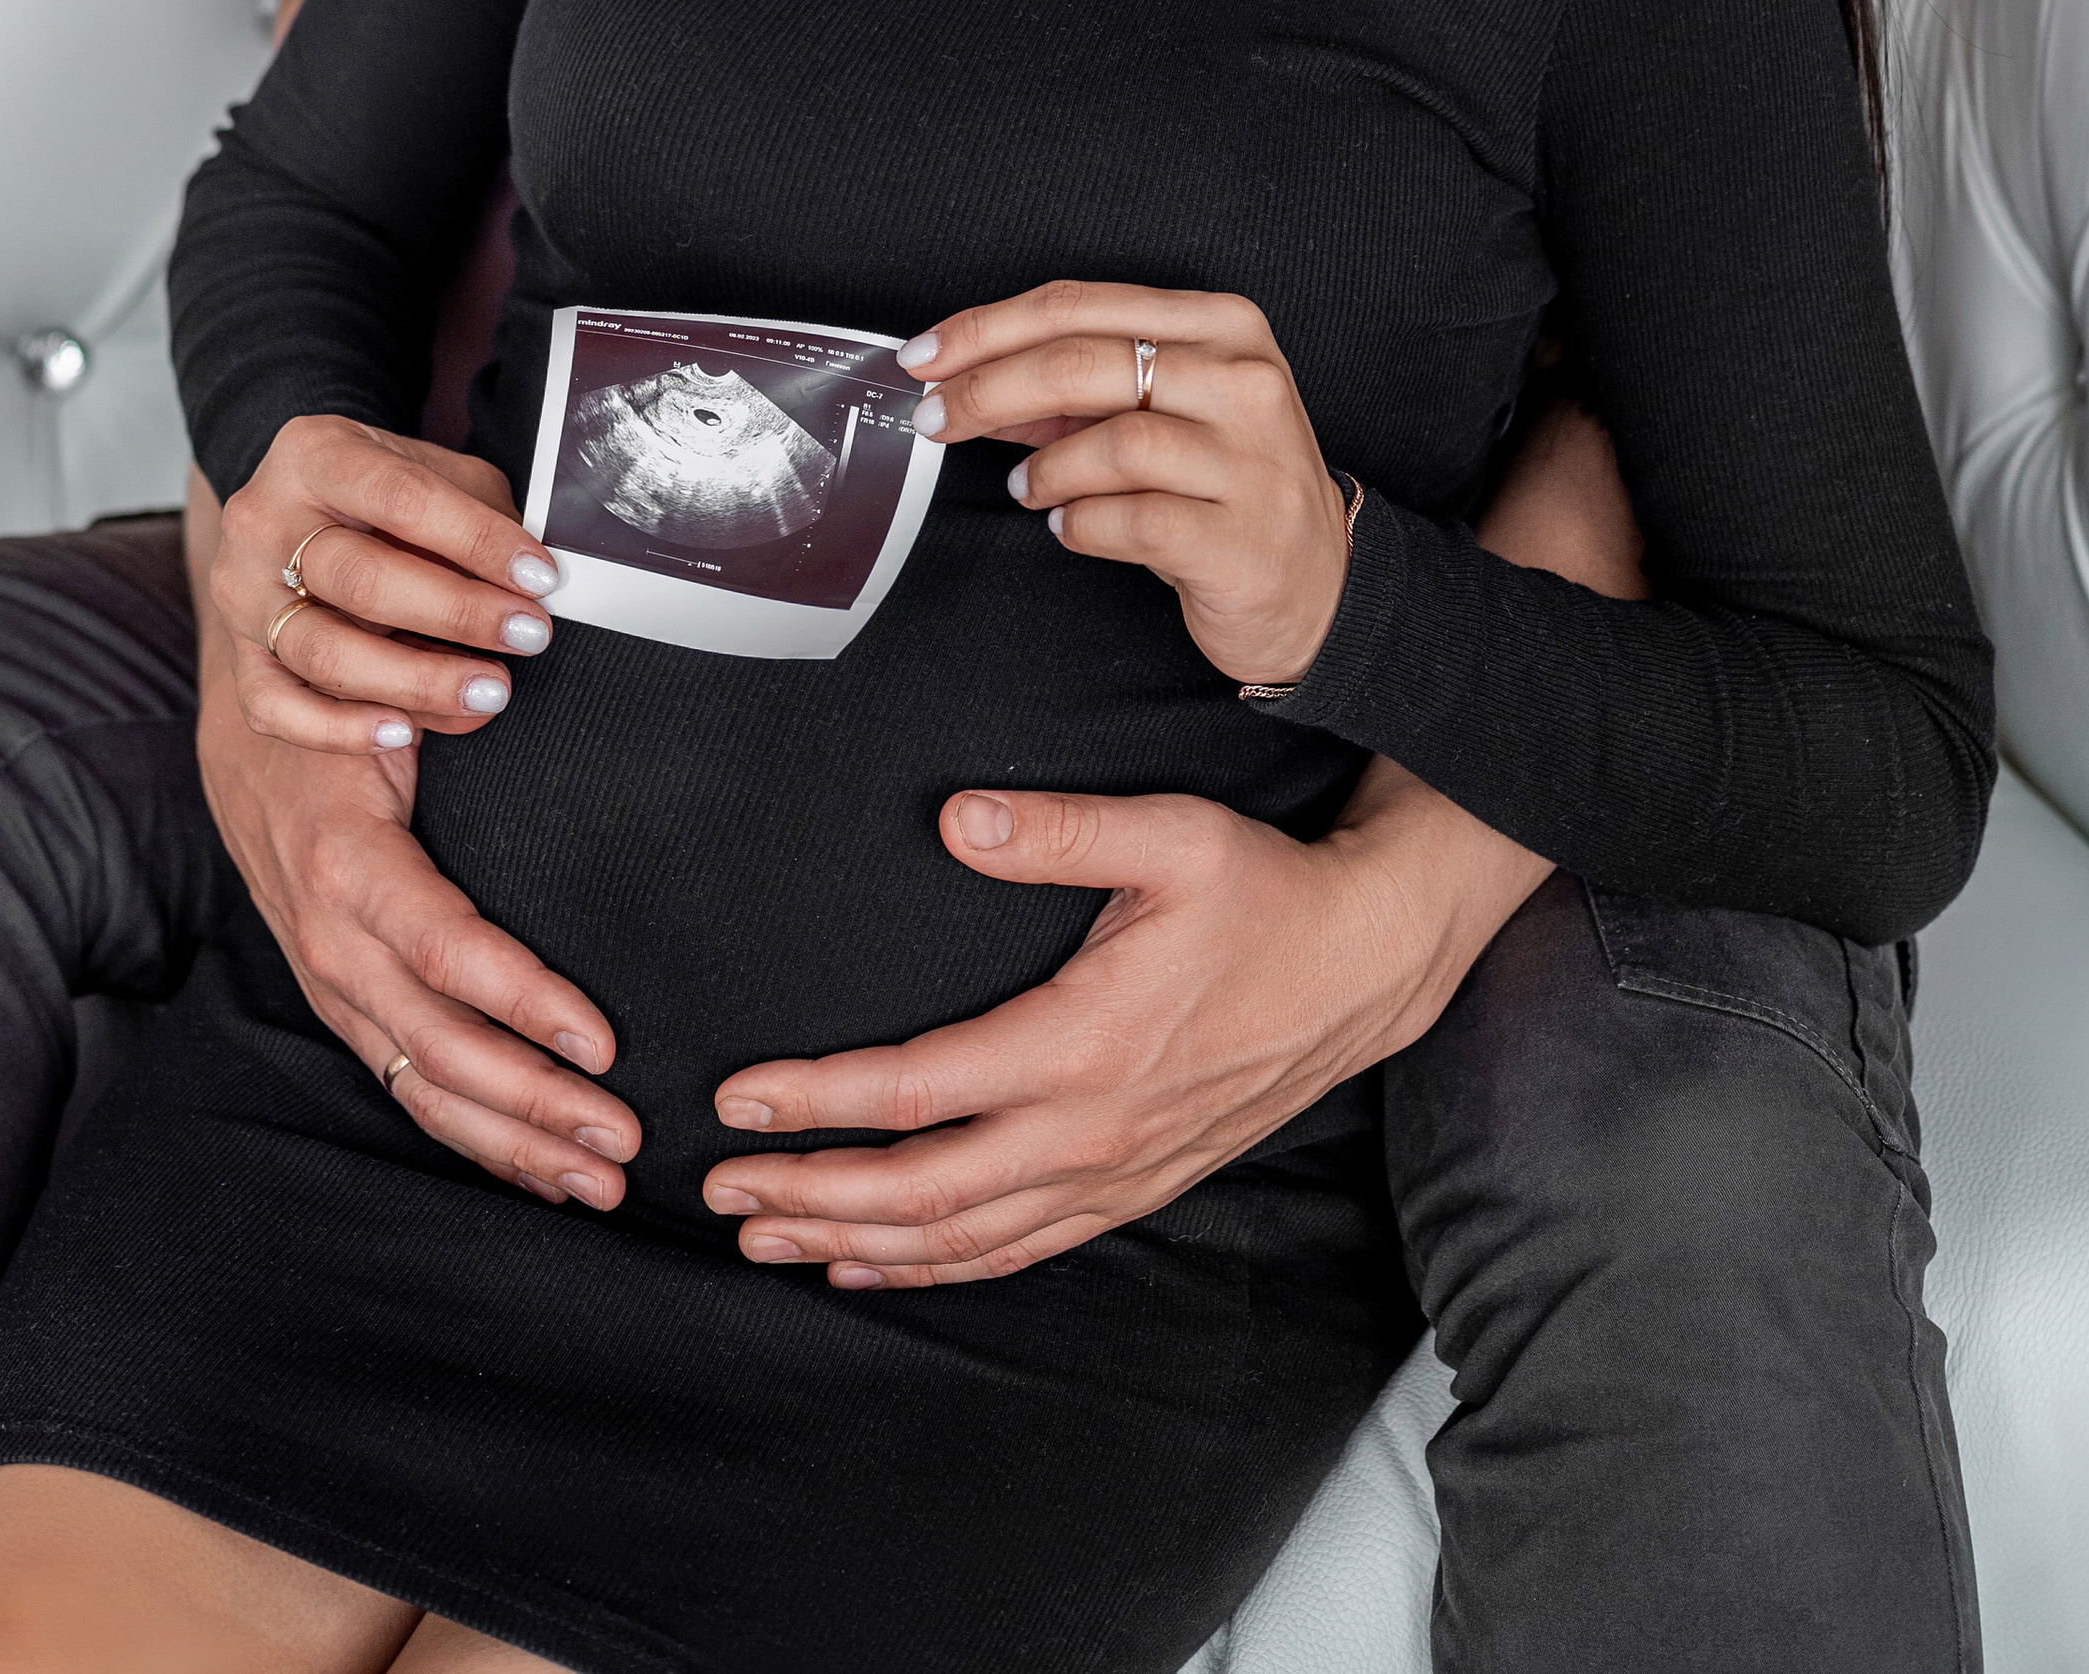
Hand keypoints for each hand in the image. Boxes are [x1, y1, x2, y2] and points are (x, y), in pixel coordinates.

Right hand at [193, 623, 639, 1211]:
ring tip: (593, 1179)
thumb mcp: (383, 694)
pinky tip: (528, 1165)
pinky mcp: (337, 997)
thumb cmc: (334, 698)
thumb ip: (444, 706)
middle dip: (535, 1105)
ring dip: (510, 1141)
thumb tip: (512, 690)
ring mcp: (329, 979)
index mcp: (346, 863)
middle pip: (440, 1046)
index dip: (526, 1002)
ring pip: (420, 1084)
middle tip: (622, 1143)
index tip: (602, 1043)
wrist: (242, 717)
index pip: (447, 950)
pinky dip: (468, 1128)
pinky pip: (403, 1079)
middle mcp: (330, 938)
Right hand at [205, 413, 562, 754]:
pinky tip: (403, 732)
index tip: (538, 577)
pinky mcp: (239, 654)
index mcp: (315, 453)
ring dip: (418, 681)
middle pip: (361, 579)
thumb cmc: (386, 494)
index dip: (477, 541)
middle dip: (458, 614)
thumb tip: (530, 584)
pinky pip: (276, 707)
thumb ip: (482, 516)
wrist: (303, 506)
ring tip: (488, 692)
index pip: (403, 498)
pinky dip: (340, 729)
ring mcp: (242, 591)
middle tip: (526, 635)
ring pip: (324, 651)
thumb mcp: (436, 474)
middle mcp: (264, 520)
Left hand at [702, 770, 1543, 1285]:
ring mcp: (1116, 1173)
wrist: (1367, 966)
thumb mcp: (1172, 835)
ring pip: (963, 1237)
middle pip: (921, 1191)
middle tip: (720, 1194)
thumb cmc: (1267, 894)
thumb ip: (1060, 830)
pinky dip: (939, 1266)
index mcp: (1082, 1045)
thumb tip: (957, 821)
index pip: (916, 1091)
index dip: (817, 1102)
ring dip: (859, 1244)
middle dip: (810, 1196)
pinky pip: (1019, 1247)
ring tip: (768, 1242)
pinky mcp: (1136, 1187)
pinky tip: (878, 1266)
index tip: (738, 1102)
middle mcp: (1091, 1131)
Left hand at [902, 279, 1349, 688]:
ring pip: (1112, 441)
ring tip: (1026, 488)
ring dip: (1044, 467)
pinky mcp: (1242, 537)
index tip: (926, 355)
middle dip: (989, 390)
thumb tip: (972, 378)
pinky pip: (1132, 520)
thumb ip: (1078, 391)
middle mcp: (1245, 379)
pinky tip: (1069, 528)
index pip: (1081, 305)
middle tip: (935, 420)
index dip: (988, 328)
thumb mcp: (1166, 414)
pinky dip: (1081, 524)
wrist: (1324, 589)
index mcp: (1223, 325)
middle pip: (1086, 362)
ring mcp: (1252, 460)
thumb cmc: (1232, 488)